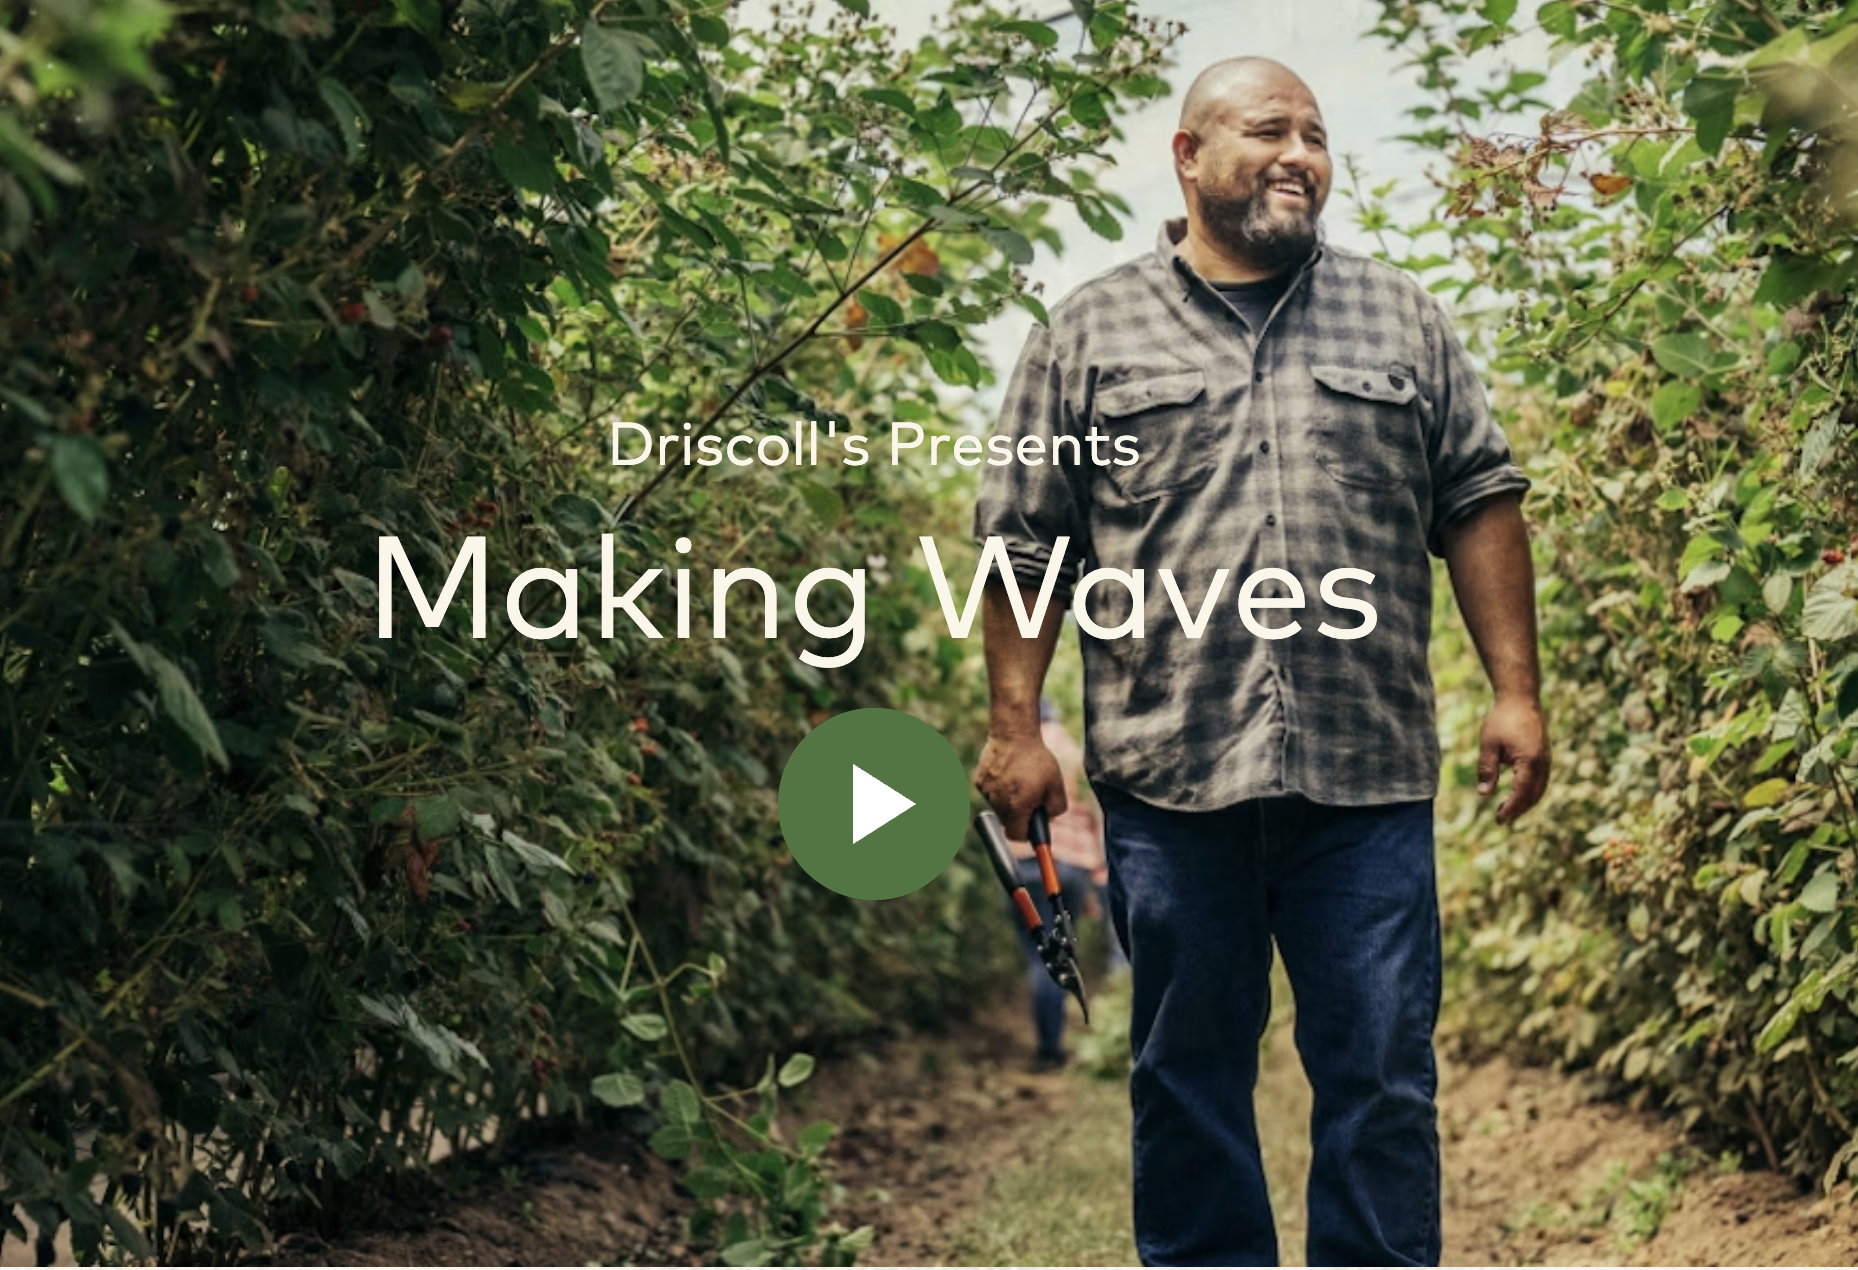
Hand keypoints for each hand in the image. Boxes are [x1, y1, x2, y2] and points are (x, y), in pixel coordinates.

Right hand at [976, 733, 1067, 838]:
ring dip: (1009, 799)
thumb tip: (1048, 819)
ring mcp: (986, 792)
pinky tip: (1009, 771)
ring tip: (1020, 779)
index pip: (1017, 836)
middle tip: (1031, 798)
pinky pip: (991, 792)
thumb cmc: (1037, 759)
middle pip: (1008, 822)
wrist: (1013, 734)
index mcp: (1017, 807)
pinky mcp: (979, 781)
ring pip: (999, 806)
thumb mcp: (1056, 785)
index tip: (1033, 828)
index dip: (1027, 834)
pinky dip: (1000, 787)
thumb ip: (1056, 808)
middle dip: (1020, 815)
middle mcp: (998, 803)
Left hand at [1478, 694, 1549, 824]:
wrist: (1521, 699)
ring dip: (1526, 802)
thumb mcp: (1489, 745)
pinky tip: (1518, 794)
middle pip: (1533, 795)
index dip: (1511, 809)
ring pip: (1540, 789)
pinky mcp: (1545, 755)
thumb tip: (1484, 795)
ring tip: (1508, 810)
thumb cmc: (1502, 719)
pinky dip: (1531, 791)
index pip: (1521, 794)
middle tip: (1501, 819)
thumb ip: (1487, 770)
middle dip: (1519, 809)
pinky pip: (1541, 780)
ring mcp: (1547, 759)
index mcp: (1529, 762)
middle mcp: (1542, 763)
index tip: (1499, 819)